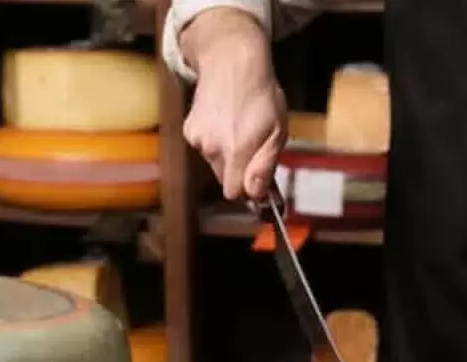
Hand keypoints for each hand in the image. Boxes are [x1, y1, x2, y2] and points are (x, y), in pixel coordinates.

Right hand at [180, 9, 286, 200]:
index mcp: (236, 151)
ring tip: (241, 132)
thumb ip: (265, 168)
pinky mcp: (189, 130)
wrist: (232, 60)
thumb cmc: (261, 95)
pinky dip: (216, 143)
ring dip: (229, 158)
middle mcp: (212, 148)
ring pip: (215, 164)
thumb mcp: (277, 132)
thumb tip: (256, 196)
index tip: (262, 188)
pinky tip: (226, 123)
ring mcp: (197, 139)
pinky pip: (205, 149)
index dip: (250, 193)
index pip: (235, 193)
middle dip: (241, 175)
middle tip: (256, 154)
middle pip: (225, 181)